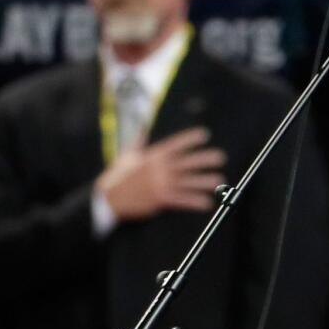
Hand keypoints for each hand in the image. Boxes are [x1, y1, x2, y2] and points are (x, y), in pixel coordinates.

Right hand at [95, 127, 226, 221]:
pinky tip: (207, 202)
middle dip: (204, 159)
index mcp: (153, 156)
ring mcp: (161, 185)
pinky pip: (182, 200)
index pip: (175, 144)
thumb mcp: (126, 155)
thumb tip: (142, 126)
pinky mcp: (160, 200)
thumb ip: (138, 141)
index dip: (190, 139)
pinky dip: (195, 202)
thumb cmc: (117, 176)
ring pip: (188, 181)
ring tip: (220, 180)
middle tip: (221, 157)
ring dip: (204, 181)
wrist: (107, 199)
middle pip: (186, 162)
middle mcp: (159, 169)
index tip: (205, 134)